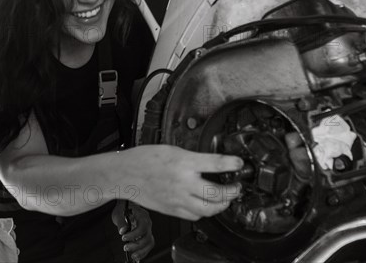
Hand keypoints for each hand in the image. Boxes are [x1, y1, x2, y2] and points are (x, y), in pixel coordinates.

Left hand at [112, 201, 153, 261]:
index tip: (124, 237)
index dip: (134, 235)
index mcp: (142, 215)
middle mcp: (148, 223)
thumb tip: (122, 231)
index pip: (142, 227)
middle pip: (147, 237)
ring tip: (133, 256)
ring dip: (142, 251)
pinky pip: (148, 245)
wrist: (126, 206)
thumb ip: (121, 222)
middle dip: (136, 245)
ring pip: (150, 243)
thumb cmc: (123, 208)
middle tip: (125, 247)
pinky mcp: (146, 235)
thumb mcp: (119, 214)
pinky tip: (137, 256)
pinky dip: (143, 252)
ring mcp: (148, 229)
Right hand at [119, 145, 243, 220]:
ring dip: (222, 205)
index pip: (216, 164)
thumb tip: (210, 163)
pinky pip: (195, 215)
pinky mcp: (173, 210)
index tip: (240, 164)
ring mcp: (178, 199)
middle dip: (233, 192)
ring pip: (209, 209)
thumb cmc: (145, 159)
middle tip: (237, 187)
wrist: (126, 174)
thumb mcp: (172, 149)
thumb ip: (192, 158)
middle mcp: (183, 182)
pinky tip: (206, 205)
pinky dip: (205, 211)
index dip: (232, 164)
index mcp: (183, 162)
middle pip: (217, 193)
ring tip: (226, 199)